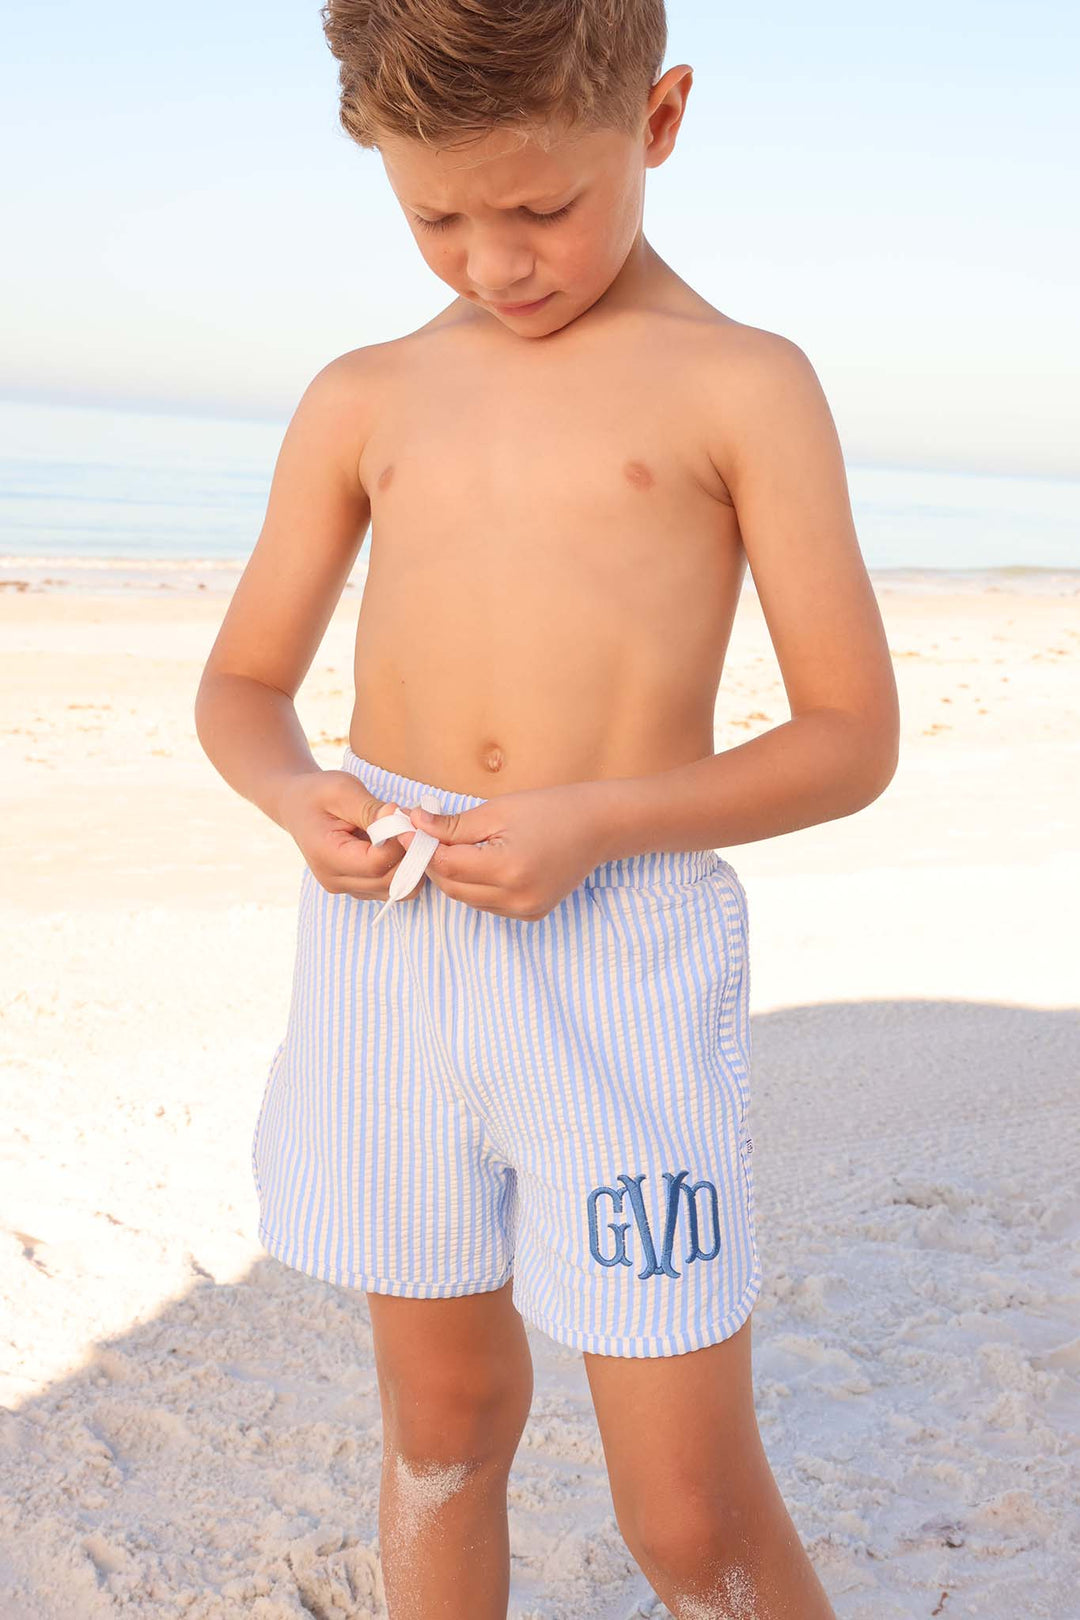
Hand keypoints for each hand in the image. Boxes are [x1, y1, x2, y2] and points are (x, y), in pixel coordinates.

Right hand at [275, 769, 425, 900]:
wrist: (297, 805)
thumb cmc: (318, 794)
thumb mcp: (342, 790)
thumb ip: (371, 809)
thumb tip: (400, 818)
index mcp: (326, 856)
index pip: (377, 863)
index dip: (400, 843)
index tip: (406, 817)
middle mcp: (335, 880)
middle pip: (390, 881)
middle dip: (409, 853)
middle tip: (412, 824)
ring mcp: (347, 888)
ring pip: (396, 888)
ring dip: (410, 862)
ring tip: (403, 833)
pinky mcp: (358, 888)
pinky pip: (392, 887)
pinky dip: (404, 868)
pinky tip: (397, 844)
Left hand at [397, 780, 608, 917]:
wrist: (599, 827)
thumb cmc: (550, 810)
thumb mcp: (497, 811)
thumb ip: (453, 825)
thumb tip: (414, 824)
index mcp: (507, 869)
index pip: (446, 866)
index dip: (422, 847)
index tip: (407, 827)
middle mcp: (516, 898)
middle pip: (453, 887)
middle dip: (434, 863)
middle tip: (424, 836)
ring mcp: (525, 910)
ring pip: (468, 899)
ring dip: (454, 875)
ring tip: (453, 846)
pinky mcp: (531, 914)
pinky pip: (488, 904)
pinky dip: (476, 886)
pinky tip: (482, 862)